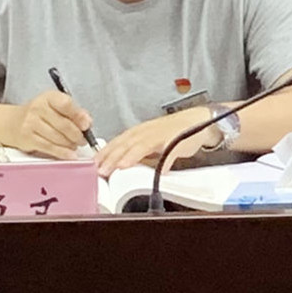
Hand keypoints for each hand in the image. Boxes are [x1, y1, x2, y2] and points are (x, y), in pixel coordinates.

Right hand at [0, 90, 91, 158]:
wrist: (11, 122)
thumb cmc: (39, 114)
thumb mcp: (55, 107)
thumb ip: (73, 112)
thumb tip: (87, 121)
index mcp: (48, 97)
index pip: (65, 104)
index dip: (78, 116)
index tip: (86, 125)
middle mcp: (38, 108)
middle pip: (63, 124)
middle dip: (77, 135)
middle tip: (82, 140)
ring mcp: (31, 123)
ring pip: (57, 137)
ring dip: (70, 144)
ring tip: (75, 146)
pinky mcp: (28, 138)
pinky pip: (49, 147)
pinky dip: (62, 153)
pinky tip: (69, 154)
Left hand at [95, 106, 222, 172]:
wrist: (198, 121)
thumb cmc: (172, 133)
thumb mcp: (149, 142)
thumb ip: (135, 154)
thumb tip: (117, 166)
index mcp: (139, 132)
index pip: (118, 141)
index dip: (105, 152)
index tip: (93, 164)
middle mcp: (147, 131)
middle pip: (127, 143)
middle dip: (113, 157)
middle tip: (102, 170)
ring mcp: (163, 135)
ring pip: (143, 145)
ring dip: (131, 156)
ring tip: (121, 166)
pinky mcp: (178, 141)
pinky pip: (171, 151)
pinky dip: (166, 160)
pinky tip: (162, 171)